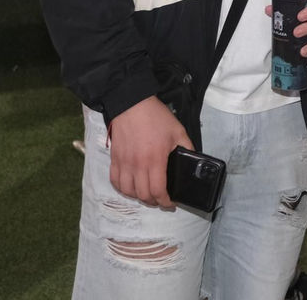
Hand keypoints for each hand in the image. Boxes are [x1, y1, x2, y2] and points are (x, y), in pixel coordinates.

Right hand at [108, 95, 192, 209]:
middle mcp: (137, 165)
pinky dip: (123, 188)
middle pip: (143, 195)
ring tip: (147, 193)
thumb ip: (187, 147)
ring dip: (138, 196)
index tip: (171, 203)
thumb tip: (192, 161)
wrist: (131, 104)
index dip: (165, 202)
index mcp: (155, 160)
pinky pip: (115, 181)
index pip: (158, 191)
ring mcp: (124, 163)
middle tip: (161, 199)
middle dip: (154, 201)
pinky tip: (130, 186)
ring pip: (128, 191)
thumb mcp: (177, 131)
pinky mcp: (114, 159)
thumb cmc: (155, 117)